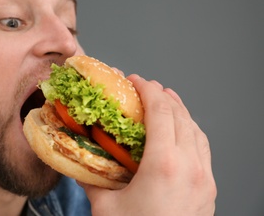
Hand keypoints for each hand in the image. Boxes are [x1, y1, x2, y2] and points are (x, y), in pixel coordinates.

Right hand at [79, 75, 216, 215]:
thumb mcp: (104, 206)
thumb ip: (90, 178)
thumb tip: (75, 161)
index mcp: (164, 165)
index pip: (160, 111)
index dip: (147, 90)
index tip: (136, 80)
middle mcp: (190, 166)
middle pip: (180, 115)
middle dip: (162, 95)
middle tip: (145, 88)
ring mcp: (203, 178)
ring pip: (196, 129)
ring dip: (180, 111)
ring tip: (165, 100)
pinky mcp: (208, 188)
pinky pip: (203, 148)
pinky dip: (191, 130)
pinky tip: (181, 130)